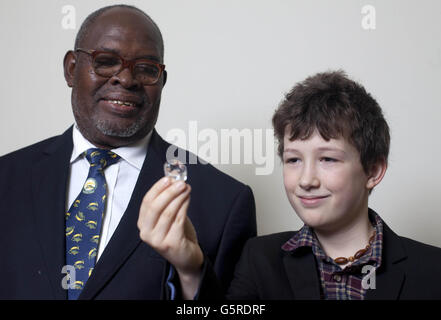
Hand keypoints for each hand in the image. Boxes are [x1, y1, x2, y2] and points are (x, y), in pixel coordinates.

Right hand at [137, 177, 202, 297]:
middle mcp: (146, 233)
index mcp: (143, 224)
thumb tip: (173, 180)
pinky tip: (188, 198)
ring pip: (168, 212)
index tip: (168, 178)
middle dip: (169, 191)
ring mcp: (157, 240)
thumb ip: (169, 201)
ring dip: (179, 197)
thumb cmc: (178, 235)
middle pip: (155, 206)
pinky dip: (184, 206)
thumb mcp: (170, 216)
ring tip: (187, 188)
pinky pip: (177, 220)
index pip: (147, 202)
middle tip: (180, 182)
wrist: (187, 258)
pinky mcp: (170, 244)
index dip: (157, 188)